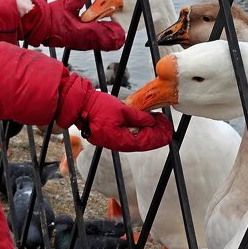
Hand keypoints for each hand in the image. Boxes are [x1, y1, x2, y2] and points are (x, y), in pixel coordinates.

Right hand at [20, 0, 124, 50]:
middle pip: (103, 42)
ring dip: (107, 40)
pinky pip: (91, 43)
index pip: (103, 33)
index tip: (120, 29)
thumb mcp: (67, 5)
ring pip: (98, 44)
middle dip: (113, 38)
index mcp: (82, 31)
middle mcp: (83, 39)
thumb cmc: (51, 16)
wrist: (39, 26)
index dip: (113, 32)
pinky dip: (99, 40)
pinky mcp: (76, 42)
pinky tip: (103, 36)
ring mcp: (79, 43)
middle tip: (122, 35)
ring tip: (117, 37)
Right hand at [55, 73, 171, 152]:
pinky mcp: (110, 134)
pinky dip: (138, 130)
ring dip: (148, 131)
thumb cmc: (97, 107)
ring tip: (158, 122)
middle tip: (166, 125)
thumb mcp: (121, 109)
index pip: (145, 141)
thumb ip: (137, 116)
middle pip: (142, 142)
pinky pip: (128, 135)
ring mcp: (113, 140)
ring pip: (136, 139)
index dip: (159, 136)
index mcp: (121, 140)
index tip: (168, 129)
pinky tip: (144, 122)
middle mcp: (118, 143)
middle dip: (156, 134)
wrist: (78, 105)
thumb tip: (151, 121)